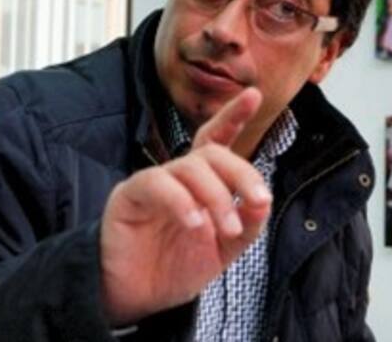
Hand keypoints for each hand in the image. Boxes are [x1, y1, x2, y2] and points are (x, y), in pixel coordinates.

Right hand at [100, 88, 270, 324]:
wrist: (138, 298)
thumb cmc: (176, 267)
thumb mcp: (223, 249)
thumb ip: (246, 225)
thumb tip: (263, 199)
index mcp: (200, 184)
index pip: (216, 141)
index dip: (233, 117)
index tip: (254, 94)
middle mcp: (177, 177)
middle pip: (211, 153)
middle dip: (241, 172)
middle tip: (258, 202)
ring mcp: (153, 183)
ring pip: (189, 167)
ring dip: (216, 196)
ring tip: (226, 229)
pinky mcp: (129, 195)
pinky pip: (156, 183)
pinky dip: (181, 201)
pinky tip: (194, 223)